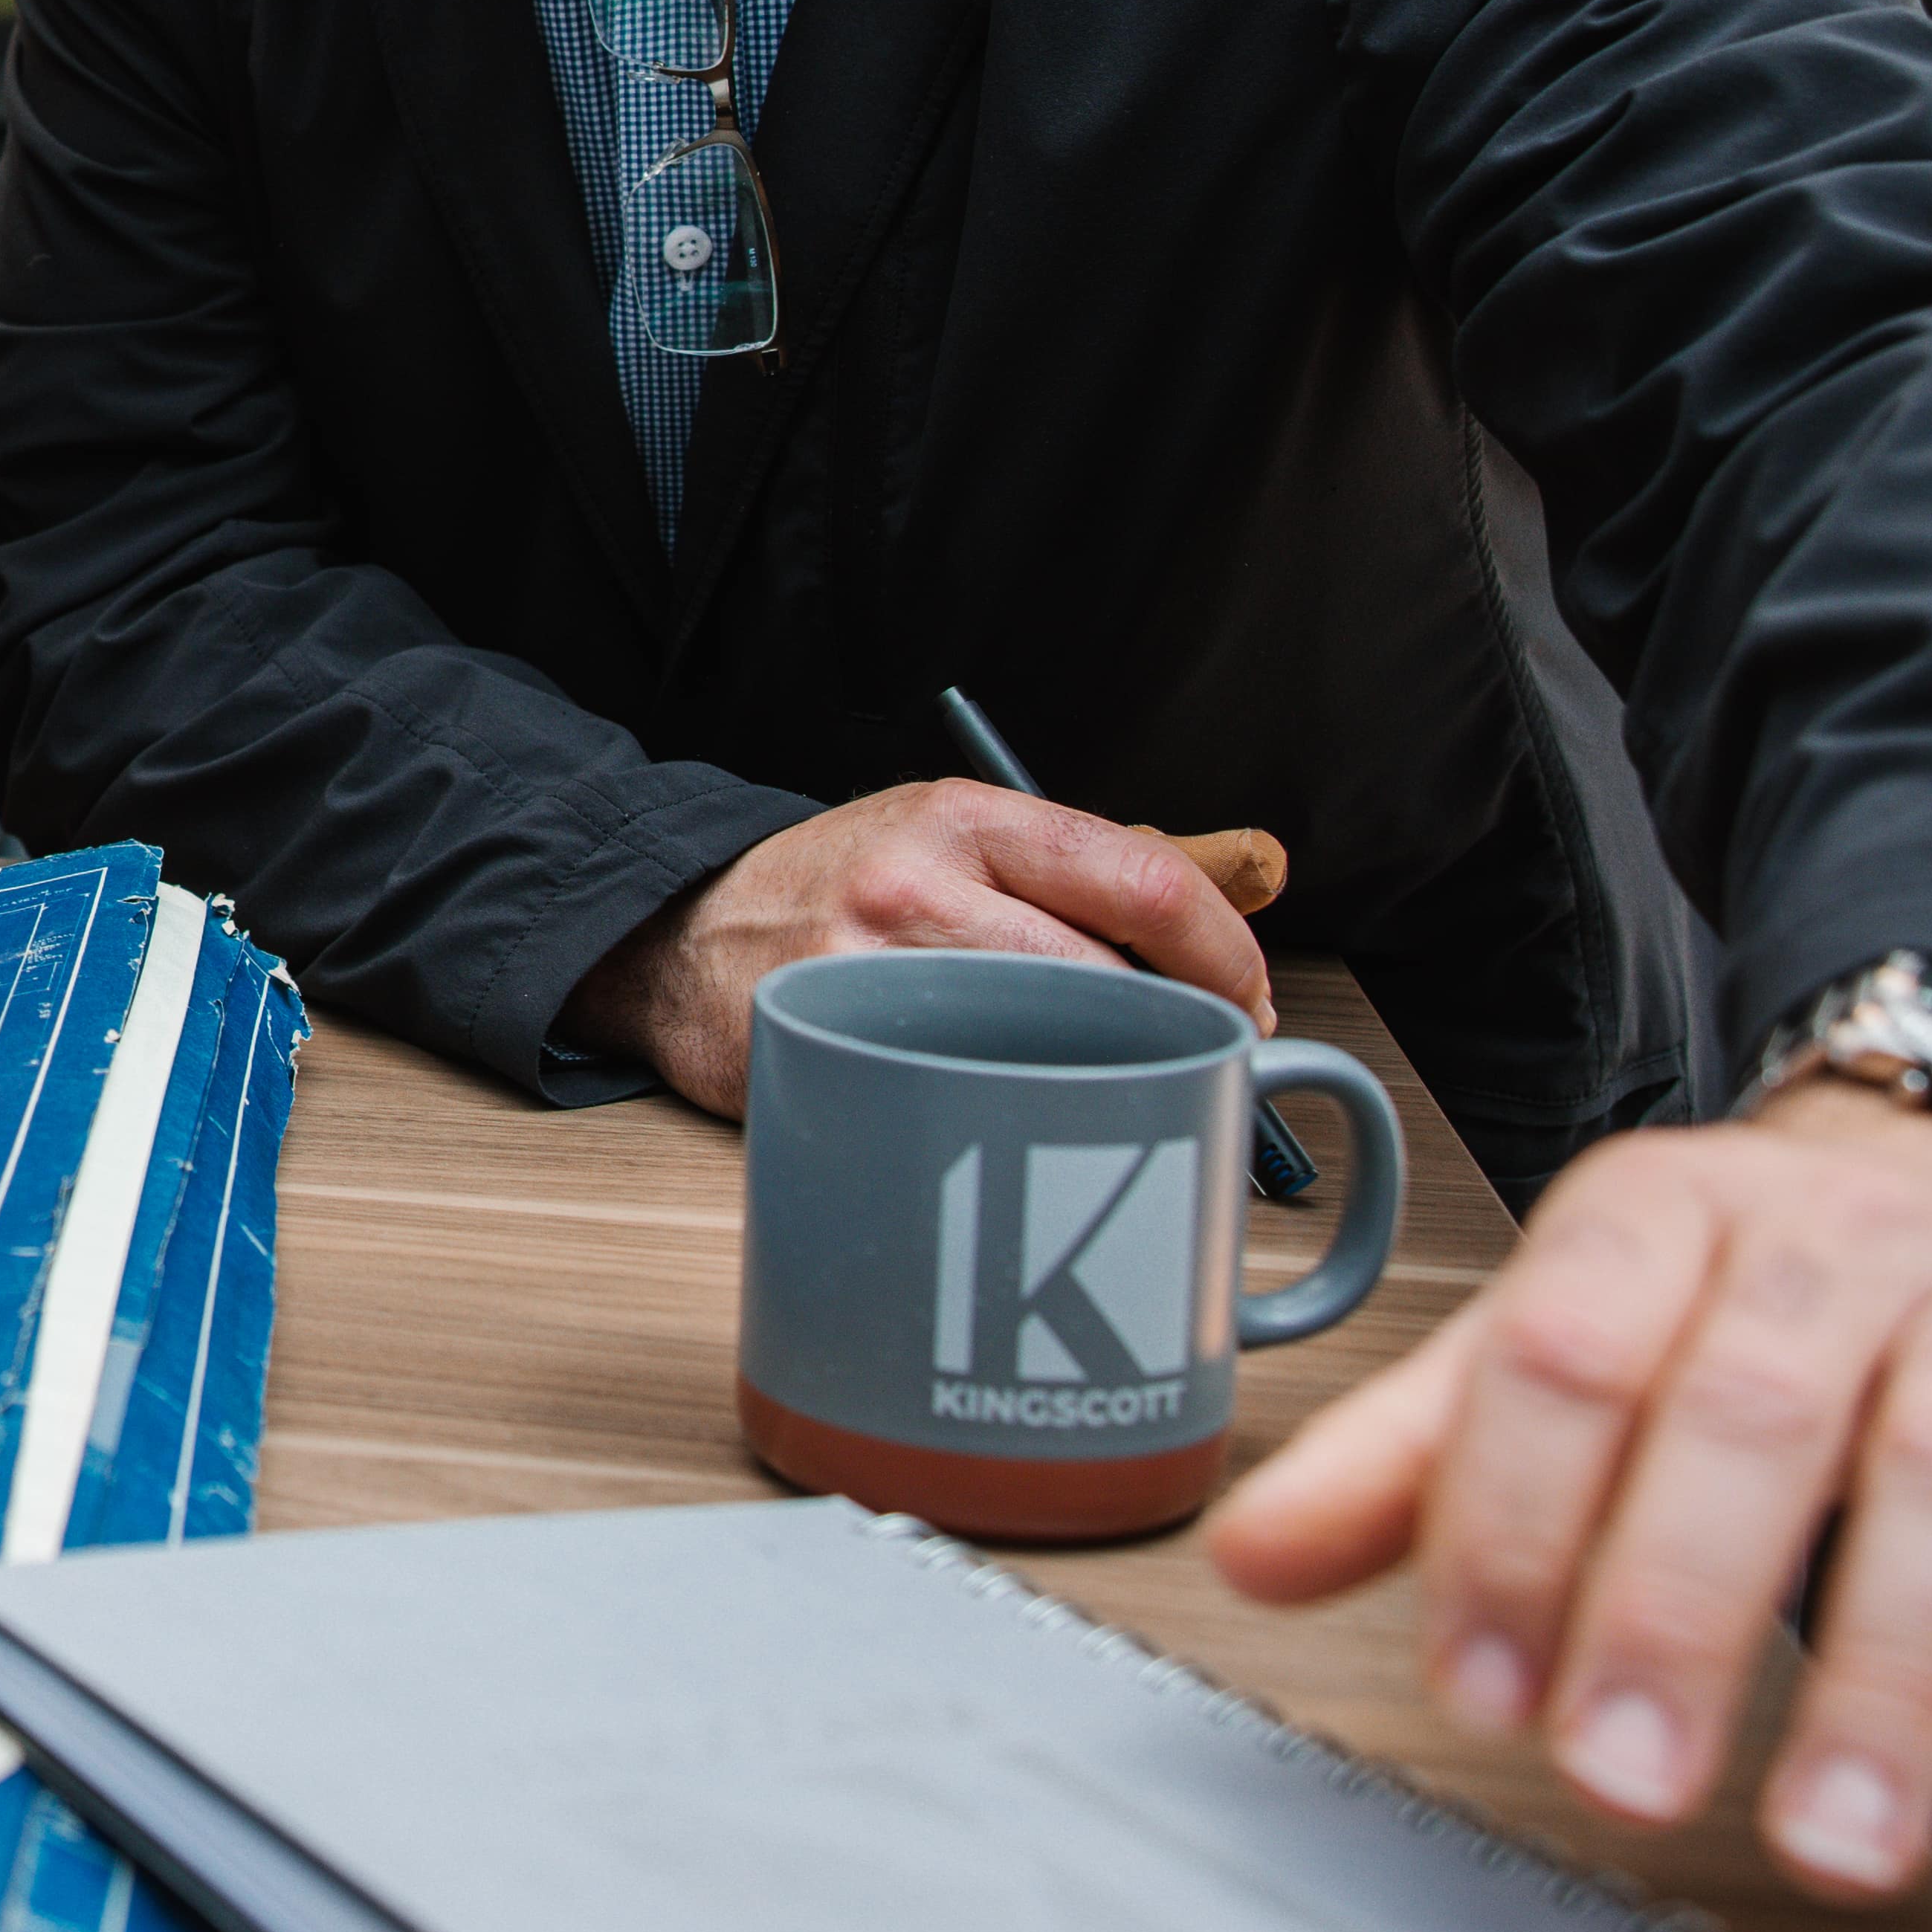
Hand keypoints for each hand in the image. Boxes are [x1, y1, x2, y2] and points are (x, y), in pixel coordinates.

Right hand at [558, 776, 1274, 1113]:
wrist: (679, 933)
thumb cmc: (833, 890)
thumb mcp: (947, 836)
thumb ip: (1071, 868)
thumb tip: (1231, 908)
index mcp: (962, 818)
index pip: (1143, 881)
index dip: (1227, 956)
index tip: (1251, 1003)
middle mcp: (916, 885)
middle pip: (1109, 974)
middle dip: (1177, 1032)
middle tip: (1200, 1062)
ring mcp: (870, 973)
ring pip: (1049, 1043)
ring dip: (1104, 1076)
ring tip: (1114, 1085)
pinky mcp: (835, 1050)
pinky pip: (963, 1096)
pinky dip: (1014, 1113)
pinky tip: (1017, 1114)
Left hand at [1208, 1079, 1931, 1911]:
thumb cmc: (1745, 1292)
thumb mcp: (1564, 1331)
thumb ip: (1414, 1455)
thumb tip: (1246, 1554)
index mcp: (1660, 1216)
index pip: (1562, 1358)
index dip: (1511, 1527)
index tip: (1483, 1692)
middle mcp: (1841, 1250)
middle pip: (1749, 1420)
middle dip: (1677, 1613)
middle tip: (1628, 1781)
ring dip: (1897, 1683)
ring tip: (1835, 1842)